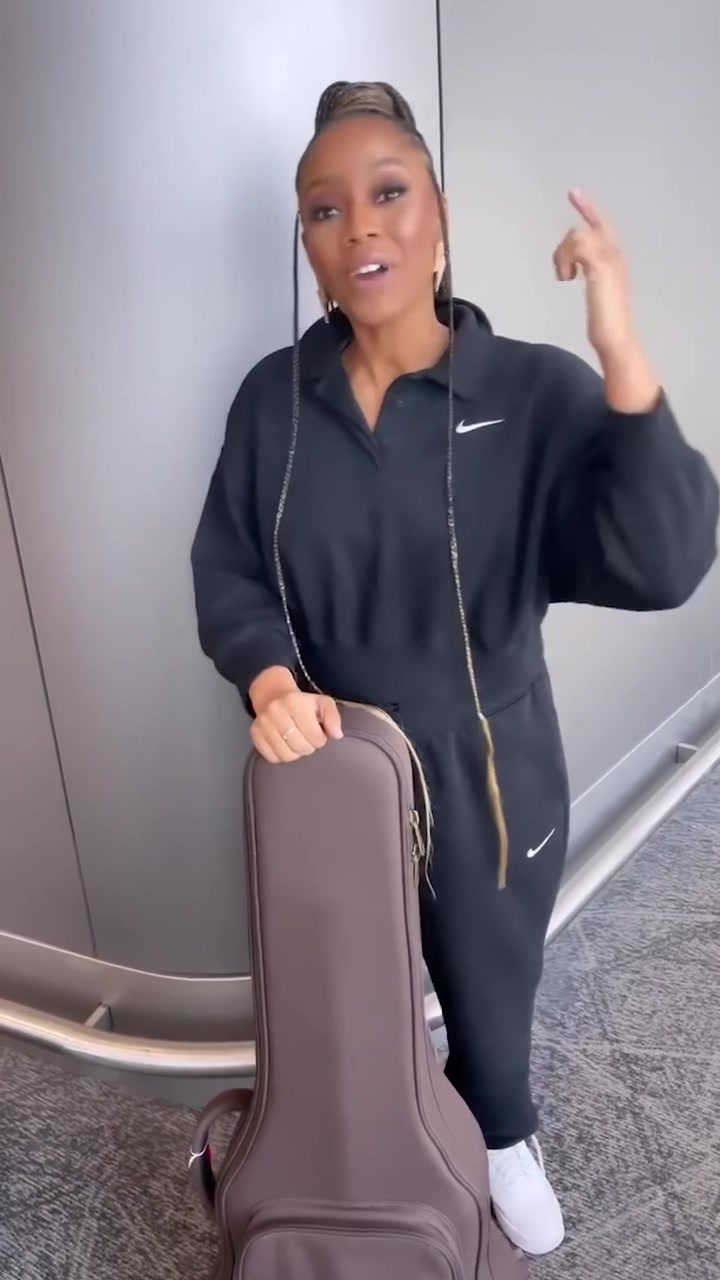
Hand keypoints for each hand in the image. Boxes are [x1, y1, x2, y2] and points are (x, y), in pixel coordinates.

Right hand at [250, 683, 342, 764]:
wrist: (273, 696)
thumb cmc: (302, 704)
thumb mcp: (322, 703)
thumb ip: (333, 718)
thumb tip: (336, 735)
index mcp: (294, 702)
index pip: (314, 736)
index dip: (320, 740)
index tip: (319, 735)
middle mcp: (276, 712)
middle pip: (300, 747)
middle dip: (308, 747)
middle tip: (308, 740)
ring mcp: (263, 724)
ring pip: (285, 755)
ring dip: (295, 753)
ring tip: (297, 743)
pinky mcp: (255, 734)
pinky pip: (271, 757)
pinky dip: (281, 755)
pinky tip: (285, 745)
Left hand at [554, 190, 659, 411]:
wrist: (616, 338)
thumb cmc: (606, 323)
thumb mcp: (596, 293)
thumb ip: (589, 275)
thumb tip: (573, 267)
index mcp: (615, 258)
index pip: (601, 225)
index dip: (588, 208)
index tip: (573, 192)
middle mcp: (616, 254)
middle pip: (584, 228)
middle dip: (565, 247)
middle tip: (564, 273)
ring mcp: (609, 260)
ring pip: (576, 236)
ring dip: (563, 257)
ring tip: (565, 278)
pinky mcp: (600, 268)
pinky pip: (577, 245)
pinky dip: (565, 260)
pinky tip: (567, 279)